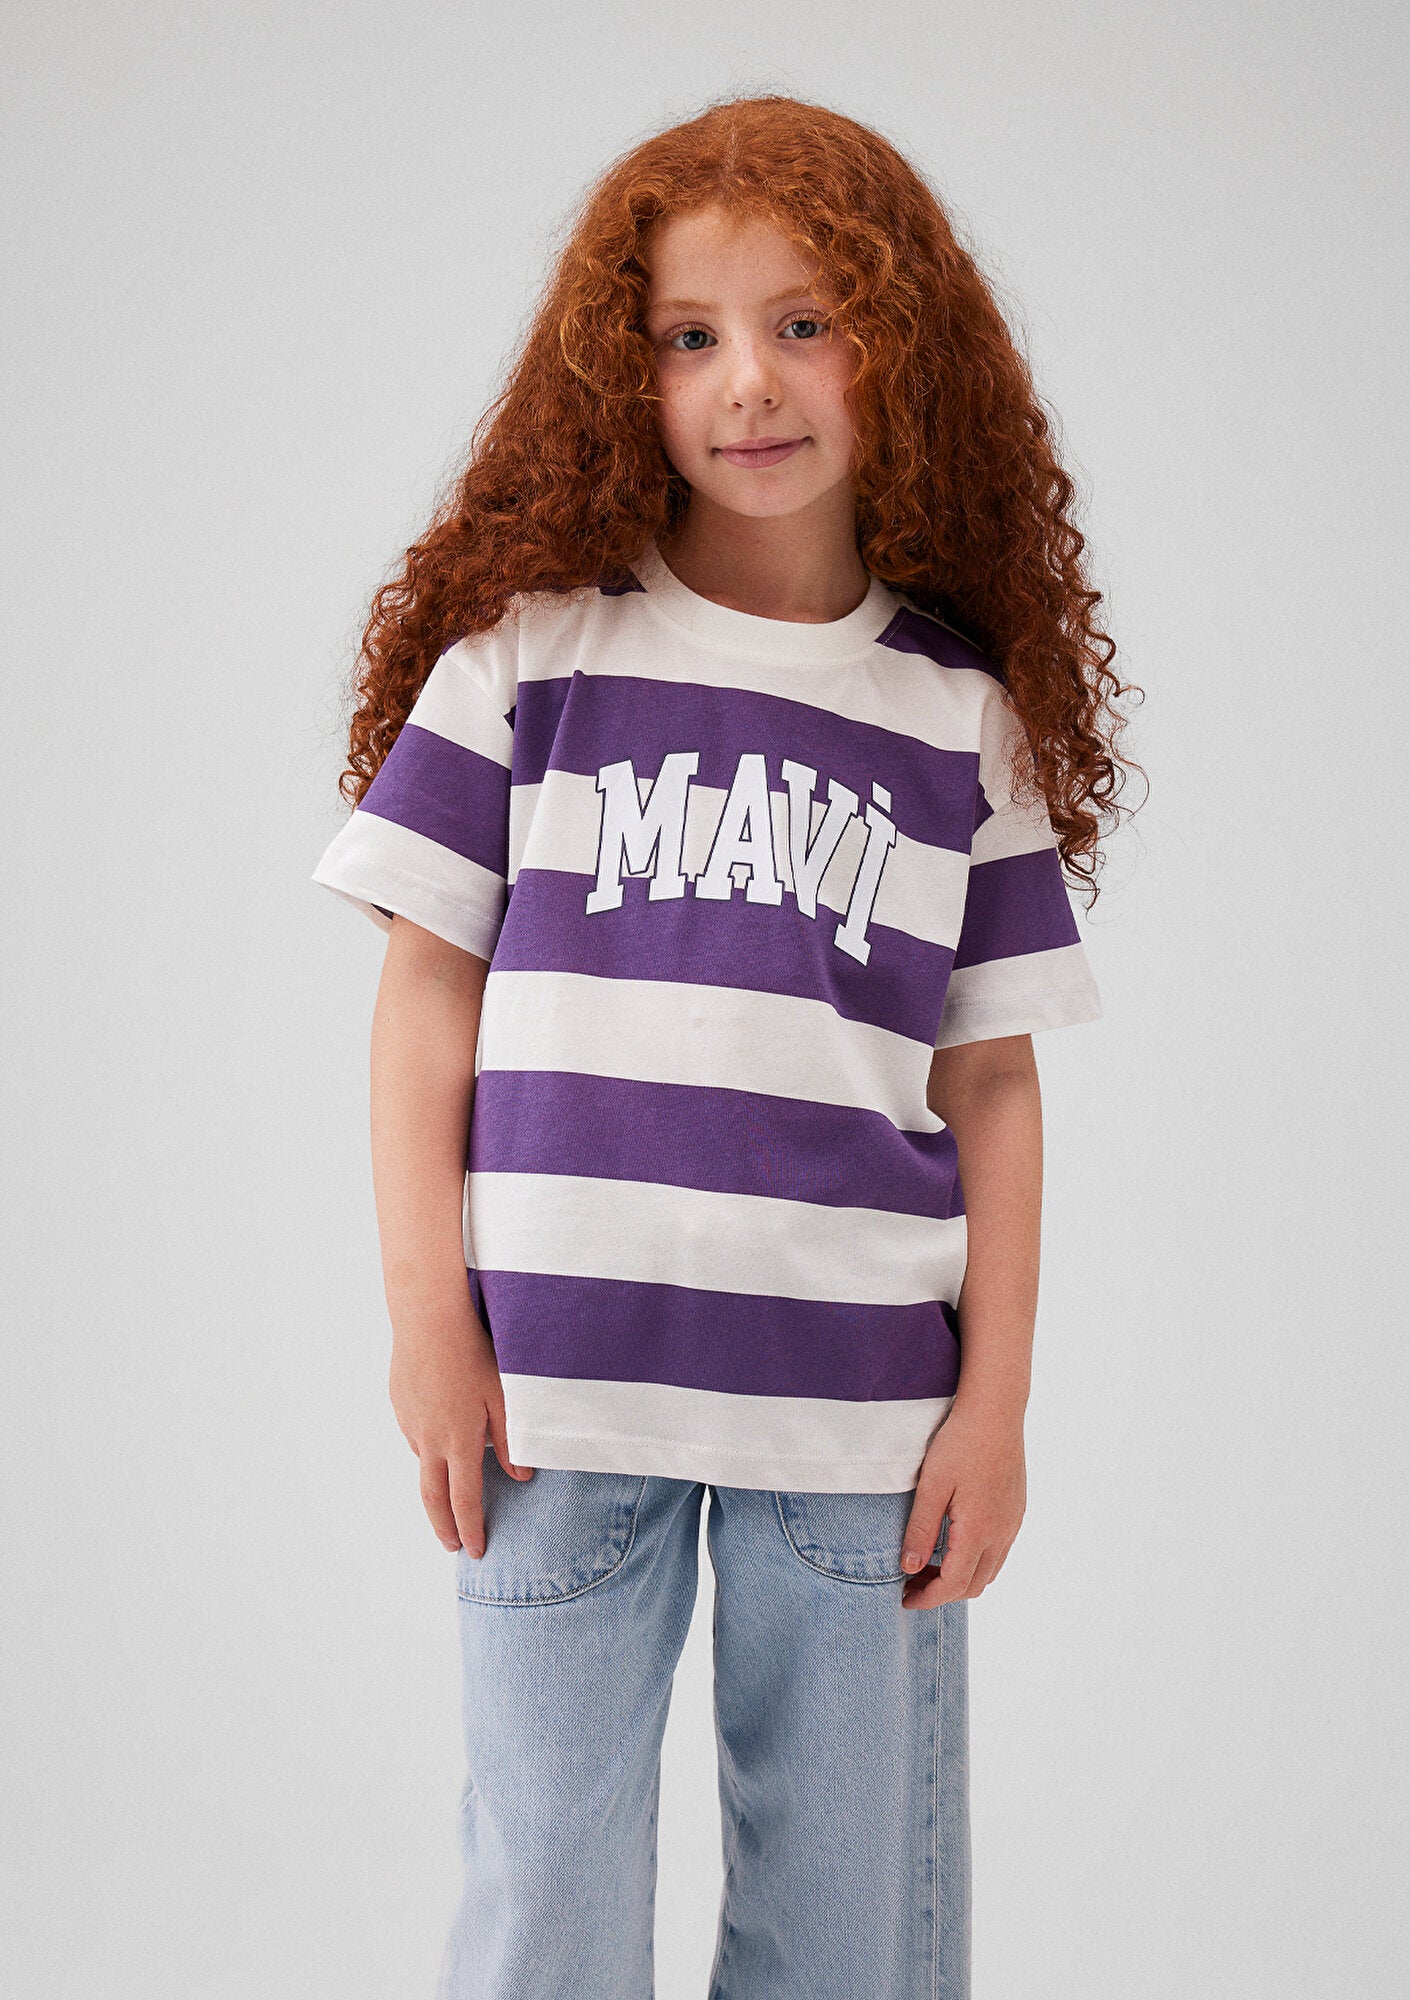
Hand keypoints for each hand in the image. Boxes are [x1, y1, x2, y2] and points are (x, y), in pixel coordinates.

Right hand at [388, 1313, 532, 1556]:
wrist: (428, 1318)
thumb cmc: (472, 1352)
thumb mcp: (504, 1396)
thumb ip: (513, 1440)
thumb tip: (522, 1476)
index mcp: (459, 1441)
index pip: (465, 1499)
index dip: (471, 1528)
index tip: (475, 1550)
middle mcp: (429, 1439)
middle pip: (433, 1498)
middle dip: (444, 1527)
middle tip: (453, 1545)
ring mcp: (411, 1422)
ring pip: (424, 1463)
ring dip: (436, 1484)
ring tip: (452, 1491)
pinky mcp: (400, 1404)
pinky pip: (416, 1435)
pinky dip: (428, 1449)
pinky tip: (440, 1437)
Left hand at [898, 1402, 1025, 1609]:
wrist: (996, 1411)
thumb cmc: (960, 1443)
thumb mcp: (931, 1486)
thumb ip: (919, 1529)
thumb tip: (908, 1568)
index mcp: (978, 1532)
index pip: (953, 1585)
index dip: (928, 1599)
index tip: (905, 1599)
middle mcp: (1001, 1533)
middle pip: (974, 1585)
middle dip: (942, 1592)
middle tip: (912, 1582)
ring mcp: (1013, 1522)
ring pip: (990, 1570)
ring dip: (961, 1577)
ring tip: (930, 1565)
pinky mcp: (1016, 1509)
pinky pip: (1000, 1551)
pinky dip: (976, 1560)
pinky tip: (955, 1542)